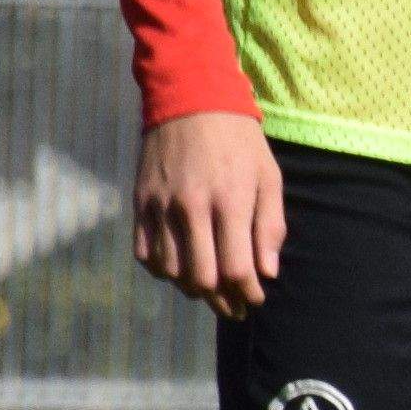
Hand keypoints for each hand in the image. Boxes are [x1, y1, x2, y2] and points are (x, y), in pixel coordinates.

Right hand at [129, 111, 287, 314]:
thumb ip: (270, 227)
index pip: (236, 268)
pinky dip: (161, 270)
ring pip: (170, 271)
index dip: (247, 293)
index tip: (255, 299)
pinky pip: (144, 253)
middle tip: (233, 306)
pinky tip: (179, 269)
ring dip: (190, 288)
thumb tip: (267, 272)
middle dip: (220, 300)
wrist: (191, 102)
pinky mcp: (140, 203)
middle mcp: (192, 208)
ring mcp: (161, 206)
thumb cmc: (240, 143)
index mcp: (230, 201)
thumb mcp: (269, 178)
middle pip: (201, 277)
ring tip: (209, 289)